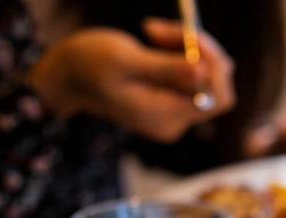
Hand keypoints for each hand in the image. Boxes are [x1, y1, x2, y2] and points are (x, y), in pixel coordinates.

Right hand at [29, 21, 234, 142]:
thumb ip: (166, 68)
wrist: (67, 77)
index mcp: (166, 117)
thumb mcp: (125, 60)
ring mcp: (173, 112)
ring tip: (152, 30)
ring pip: (204, 76)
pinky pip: (190, 74)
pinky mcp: (169, 99)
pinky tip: (155, 37)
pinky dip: (180, 51)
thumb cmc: (88, 65)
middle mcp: (175, 121)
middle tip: (164, 28)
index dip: (214, 64)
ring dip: (187, 47)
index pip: (217, 97)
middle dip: (201, 51)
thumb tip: (204, 72)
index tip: (190, 36)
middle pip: (215, 86)